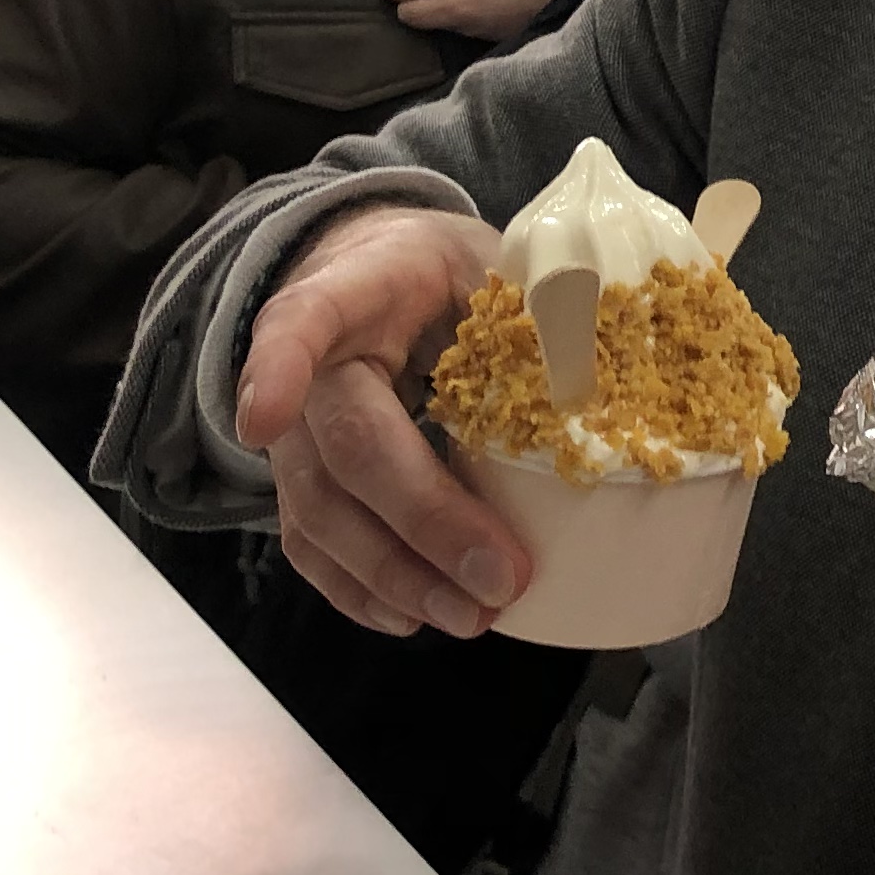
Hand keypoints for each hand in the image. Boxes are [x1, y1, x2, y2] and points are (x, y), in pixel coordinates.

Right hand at [238, 204, 519, 636]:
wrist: (372, 268)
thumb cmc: (441, 271)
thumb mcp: (492, 258)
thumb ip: (537, 303)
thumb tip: (605, 372)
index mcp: (358, 287)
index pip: (304, 317)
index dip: (282, 364)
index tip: (269, 415)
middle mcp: (312, 365)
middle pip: (345, 451)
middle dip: (421, 521)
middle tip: (497, 578)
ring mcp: (297, 431)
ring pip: (321, 513)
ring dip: (394, 575)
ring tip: (470, 615)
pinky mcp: (302, 480)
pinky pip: (312, 545)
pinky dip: (358, 589)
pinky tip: (411, 617)